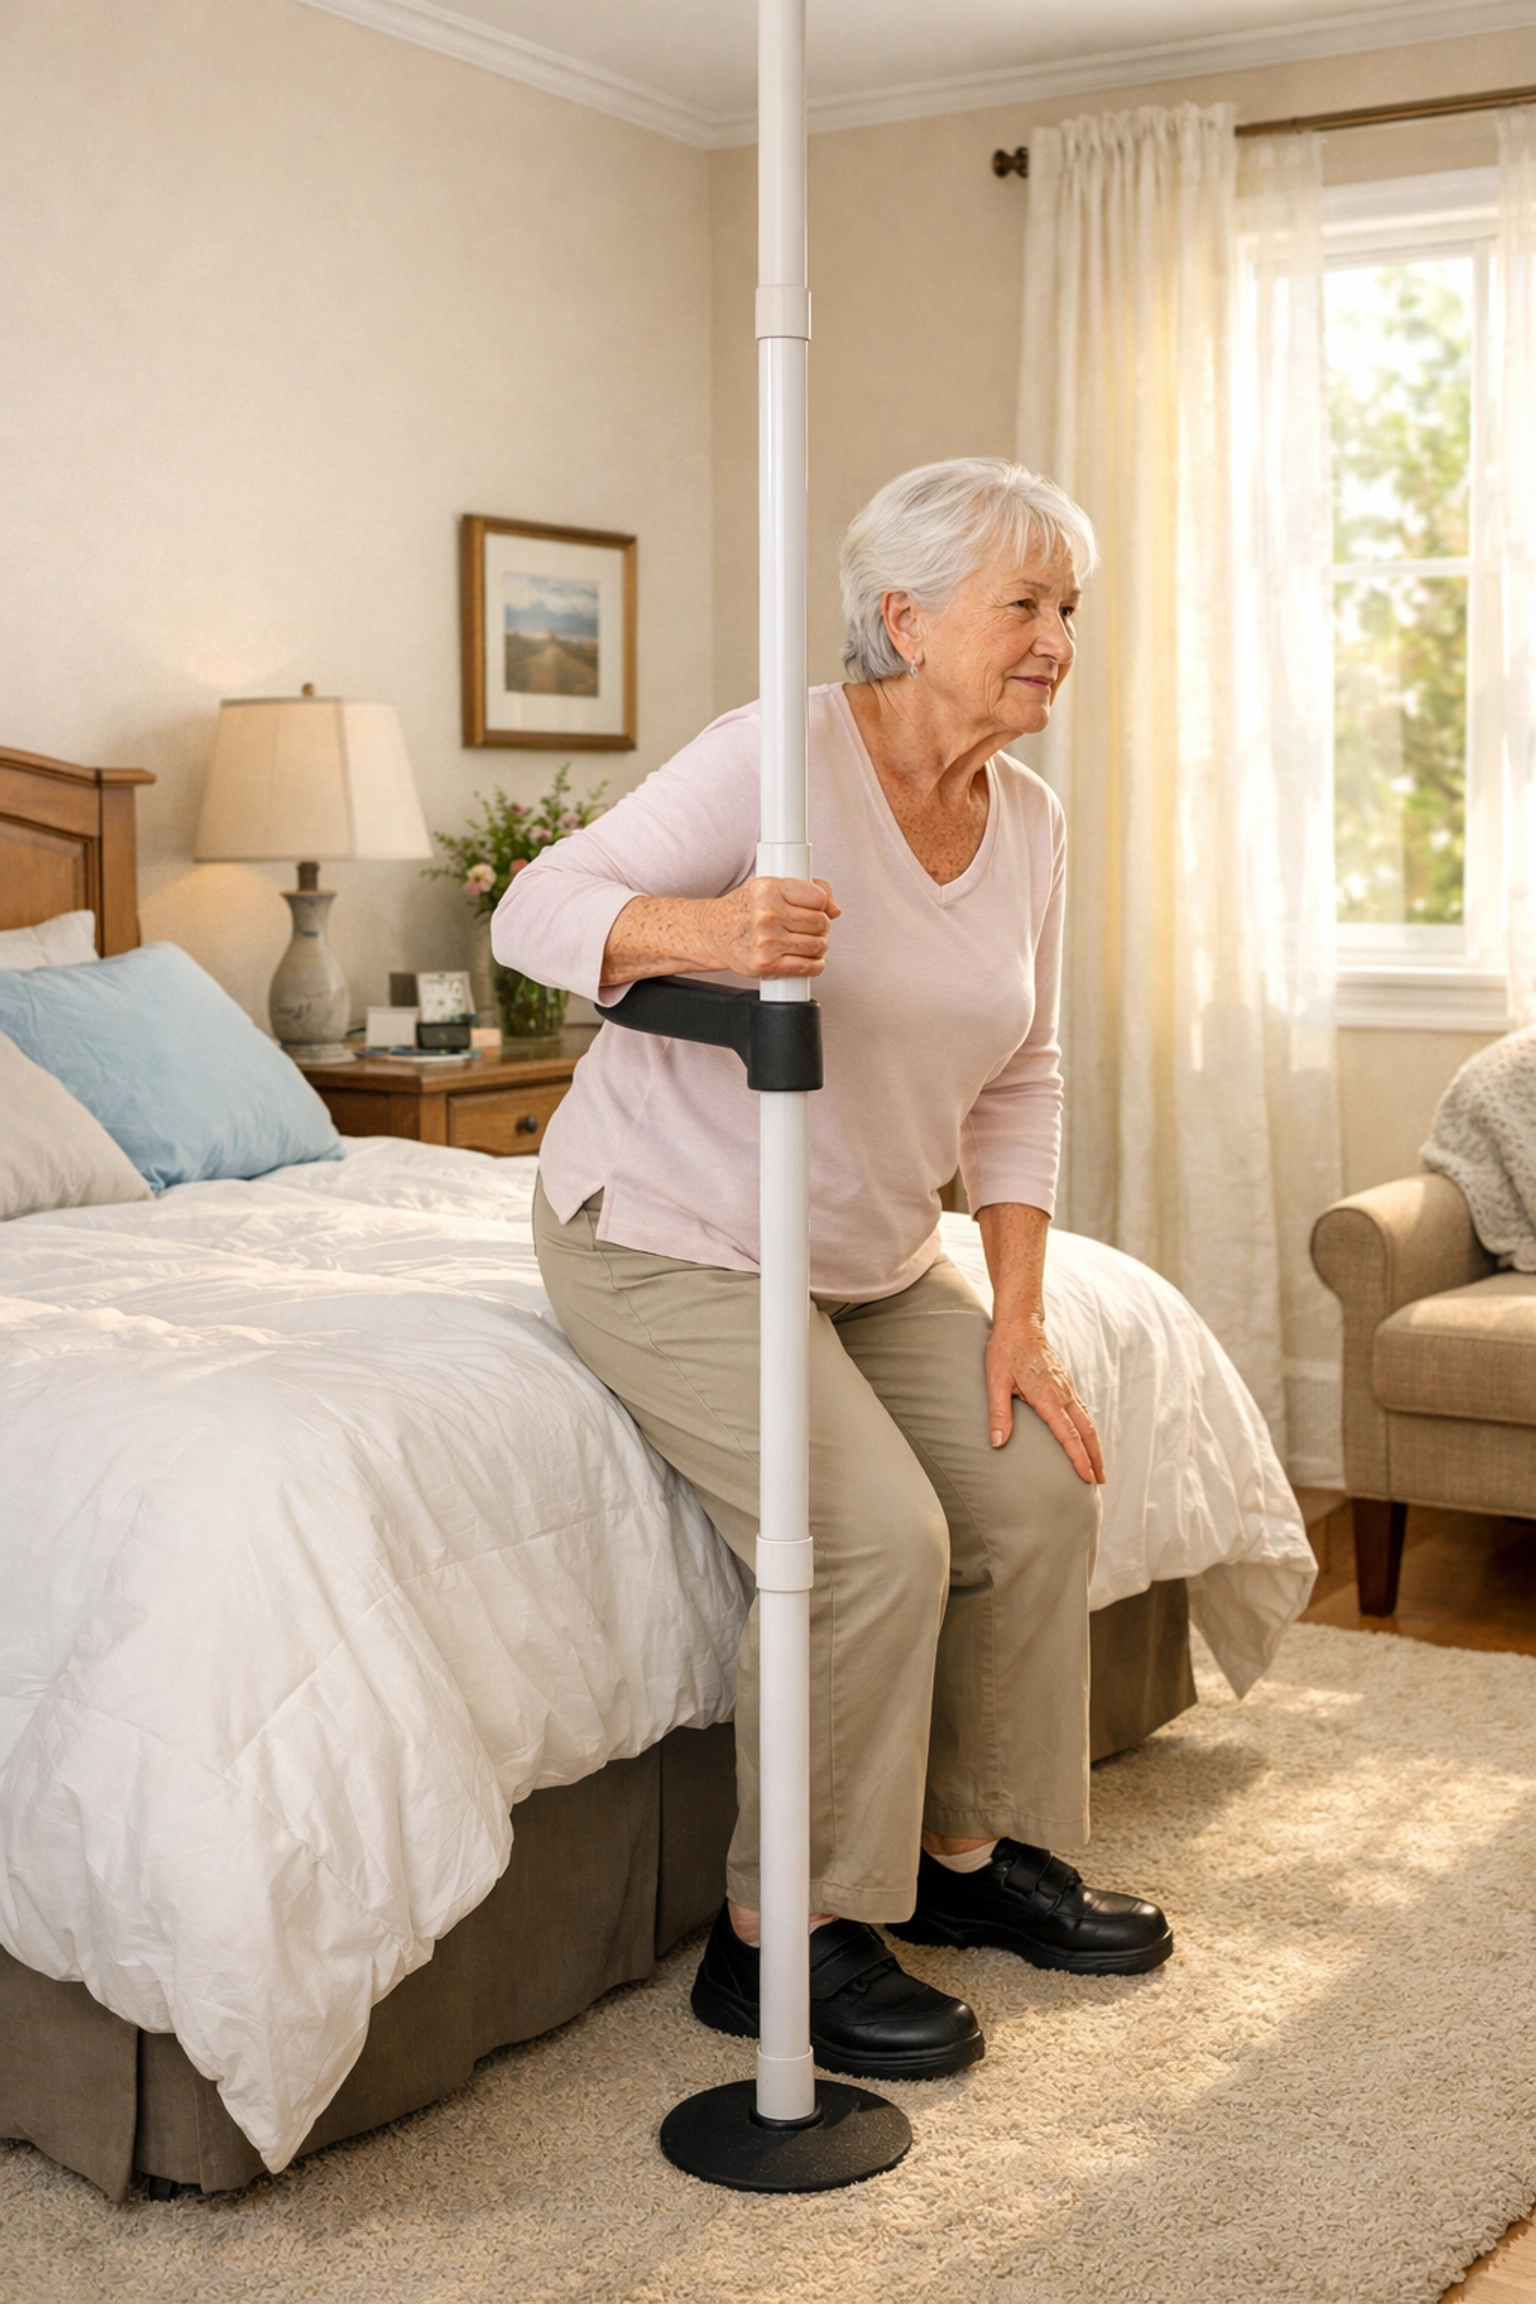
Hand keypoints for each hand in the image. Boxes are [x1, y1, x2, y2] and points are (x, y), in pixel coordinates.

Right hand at [700, 877, 839, 978]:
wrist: (713, 932)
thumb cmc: (744, 909)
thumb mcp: (770, 887)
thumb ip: (808, 889)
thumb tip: (834, 910)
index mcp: (768, 888)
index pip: (818, 898)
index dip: (822, 906)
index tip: (815, 909)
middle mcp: (766, 914)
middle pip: (821, 923)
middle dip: (820, 928)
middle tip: (808, 929)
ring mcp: (766, 941)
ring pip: (817, 945)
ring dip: (818, 947)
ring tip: (805, 943)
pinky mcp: (765, 964)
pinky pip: (807, 966)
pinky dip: (815, 966)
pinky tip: (808, 960)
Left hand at [985, 1317, 1104, 1483]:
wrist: (1020, 1323)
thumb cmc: (1005, 1350)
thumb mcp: (995, 1380)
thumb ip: (998, 1412)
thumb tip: (997, 1443)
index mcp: (1048, 1396)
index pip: (1068, 1434)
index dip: (1078, 1458)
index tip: (1087, 1477)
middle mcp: (1063, 1393)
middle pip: (1086, 1431)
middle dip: (1095, 1457)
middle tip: (1100, 1482)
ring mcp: (1067, 1388)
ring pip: (1087, 1422)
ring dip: (1094, 1445)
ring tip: (1098, 1467)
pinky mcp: (1065, 1384)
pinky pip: (1082, 1411)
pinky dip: (1088, 1430)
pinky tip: (1086, 1439)